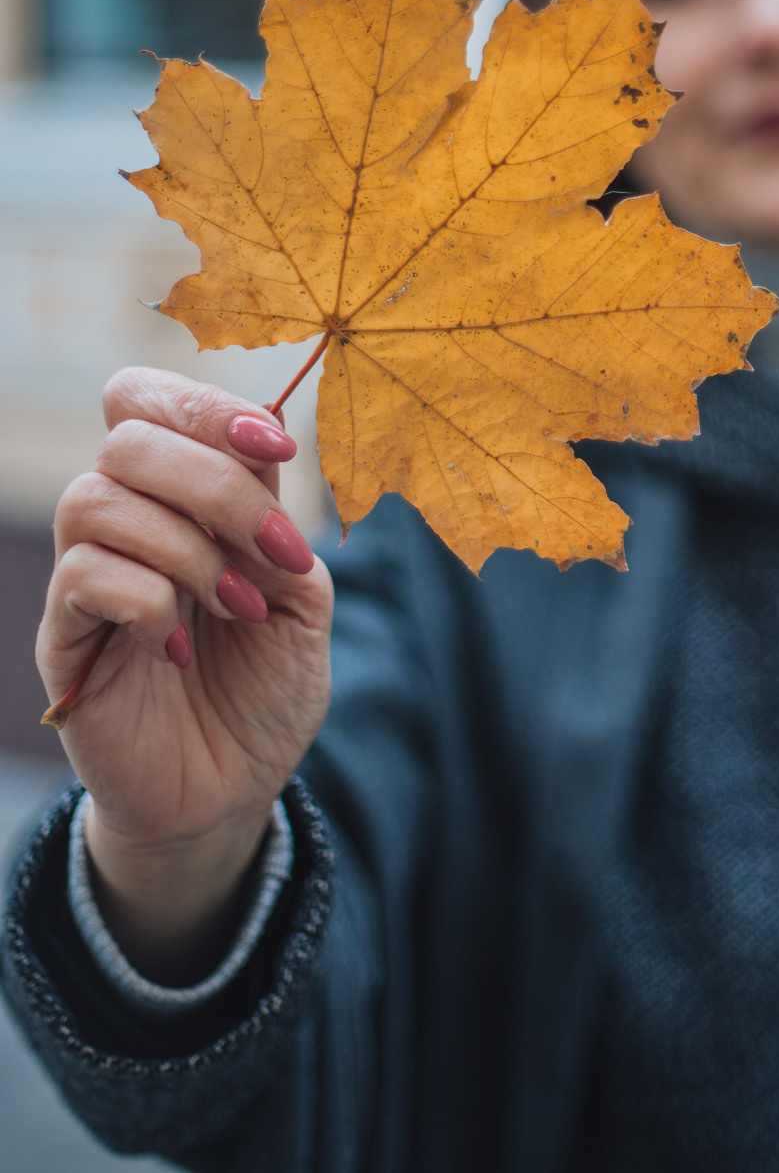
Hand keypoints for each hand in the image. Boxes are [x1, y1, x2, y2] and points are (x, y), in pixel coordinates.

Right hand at [40, 367, 333, 978]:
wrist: (232, 789)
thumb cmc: (266, 686)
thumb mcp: (302, 595)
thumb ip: (278, 520)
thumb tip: (257, 453)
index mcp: (182, 494)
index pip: (150, 400)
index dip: (208, 405)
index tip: (279, 449)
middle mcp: (127, 520)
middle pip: (127, 435)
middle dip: (215, 481)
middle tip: (271, 549)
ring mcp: (87, 575)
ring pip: (98, 497)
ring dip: (189, 547)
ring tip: (236, 606)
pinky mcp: (64, 636)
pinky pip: (85, 574)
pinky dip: (150, 598)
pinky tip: (180, 645)